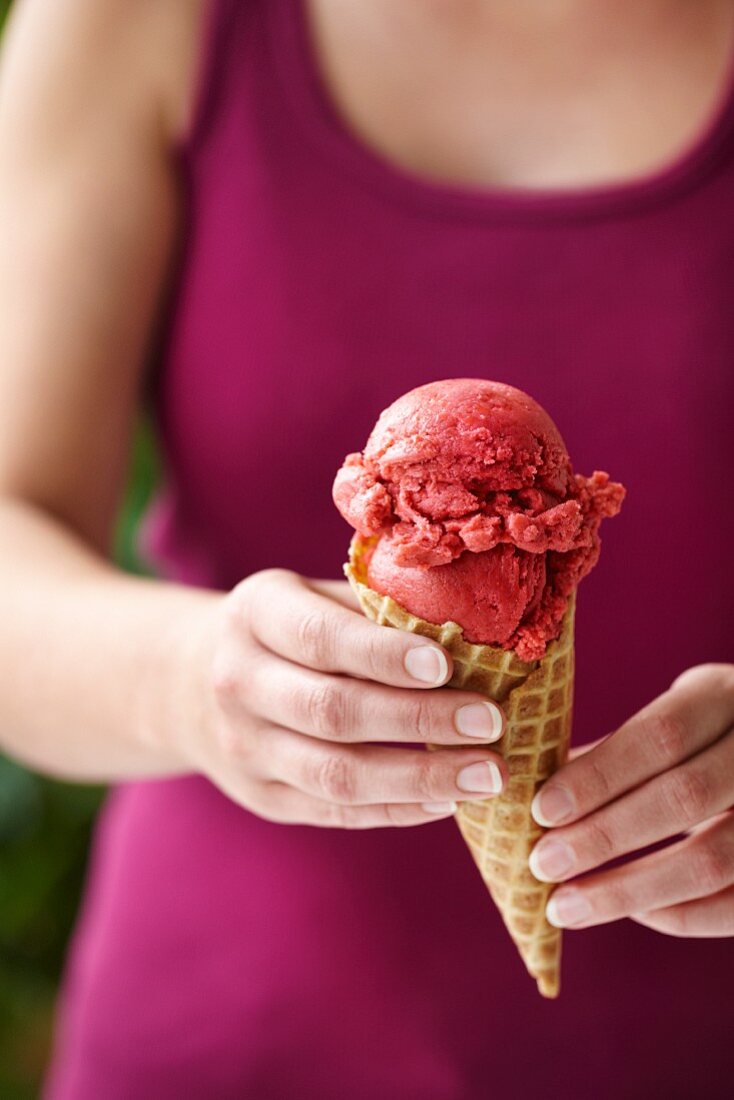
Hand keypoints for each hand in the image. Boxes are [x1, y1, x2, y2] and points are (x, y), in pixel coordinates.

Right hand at [185, 570, 507, 827]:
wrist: (191, 683)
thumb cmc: (285, 628)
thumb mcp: (312, 595)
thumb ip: (374, 608)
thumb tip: (474, 629)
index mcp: (255, 614)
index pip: (320, 638)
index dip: (383, 655)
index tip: (447, 664)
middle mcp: (239, 682)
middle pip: (332, 711)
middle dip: (418, 720)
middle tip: (490, 722)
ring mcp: (245, 748)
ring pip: (335, 775)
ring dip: (419, 779)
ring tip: (486, 775)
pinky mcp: (262, 798)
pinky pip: (335, 812)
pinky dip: (396, 809)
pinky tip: (447, 799)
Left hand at [528, 664, 733, 935]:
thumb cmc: (709, 731)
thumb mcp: (676, 713)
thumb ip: (620, 748)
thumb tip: (533, 790)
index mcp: (724, 695)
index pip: (661, 735)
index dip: (600, 775)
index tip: (542, 809)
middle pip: (685, 797)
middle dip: (604, 836)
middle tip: (542, 864)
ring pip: (713, 860)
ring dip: (629, 890)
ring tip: (566, 905)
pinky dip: (678, 915)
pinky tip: (631, 912)